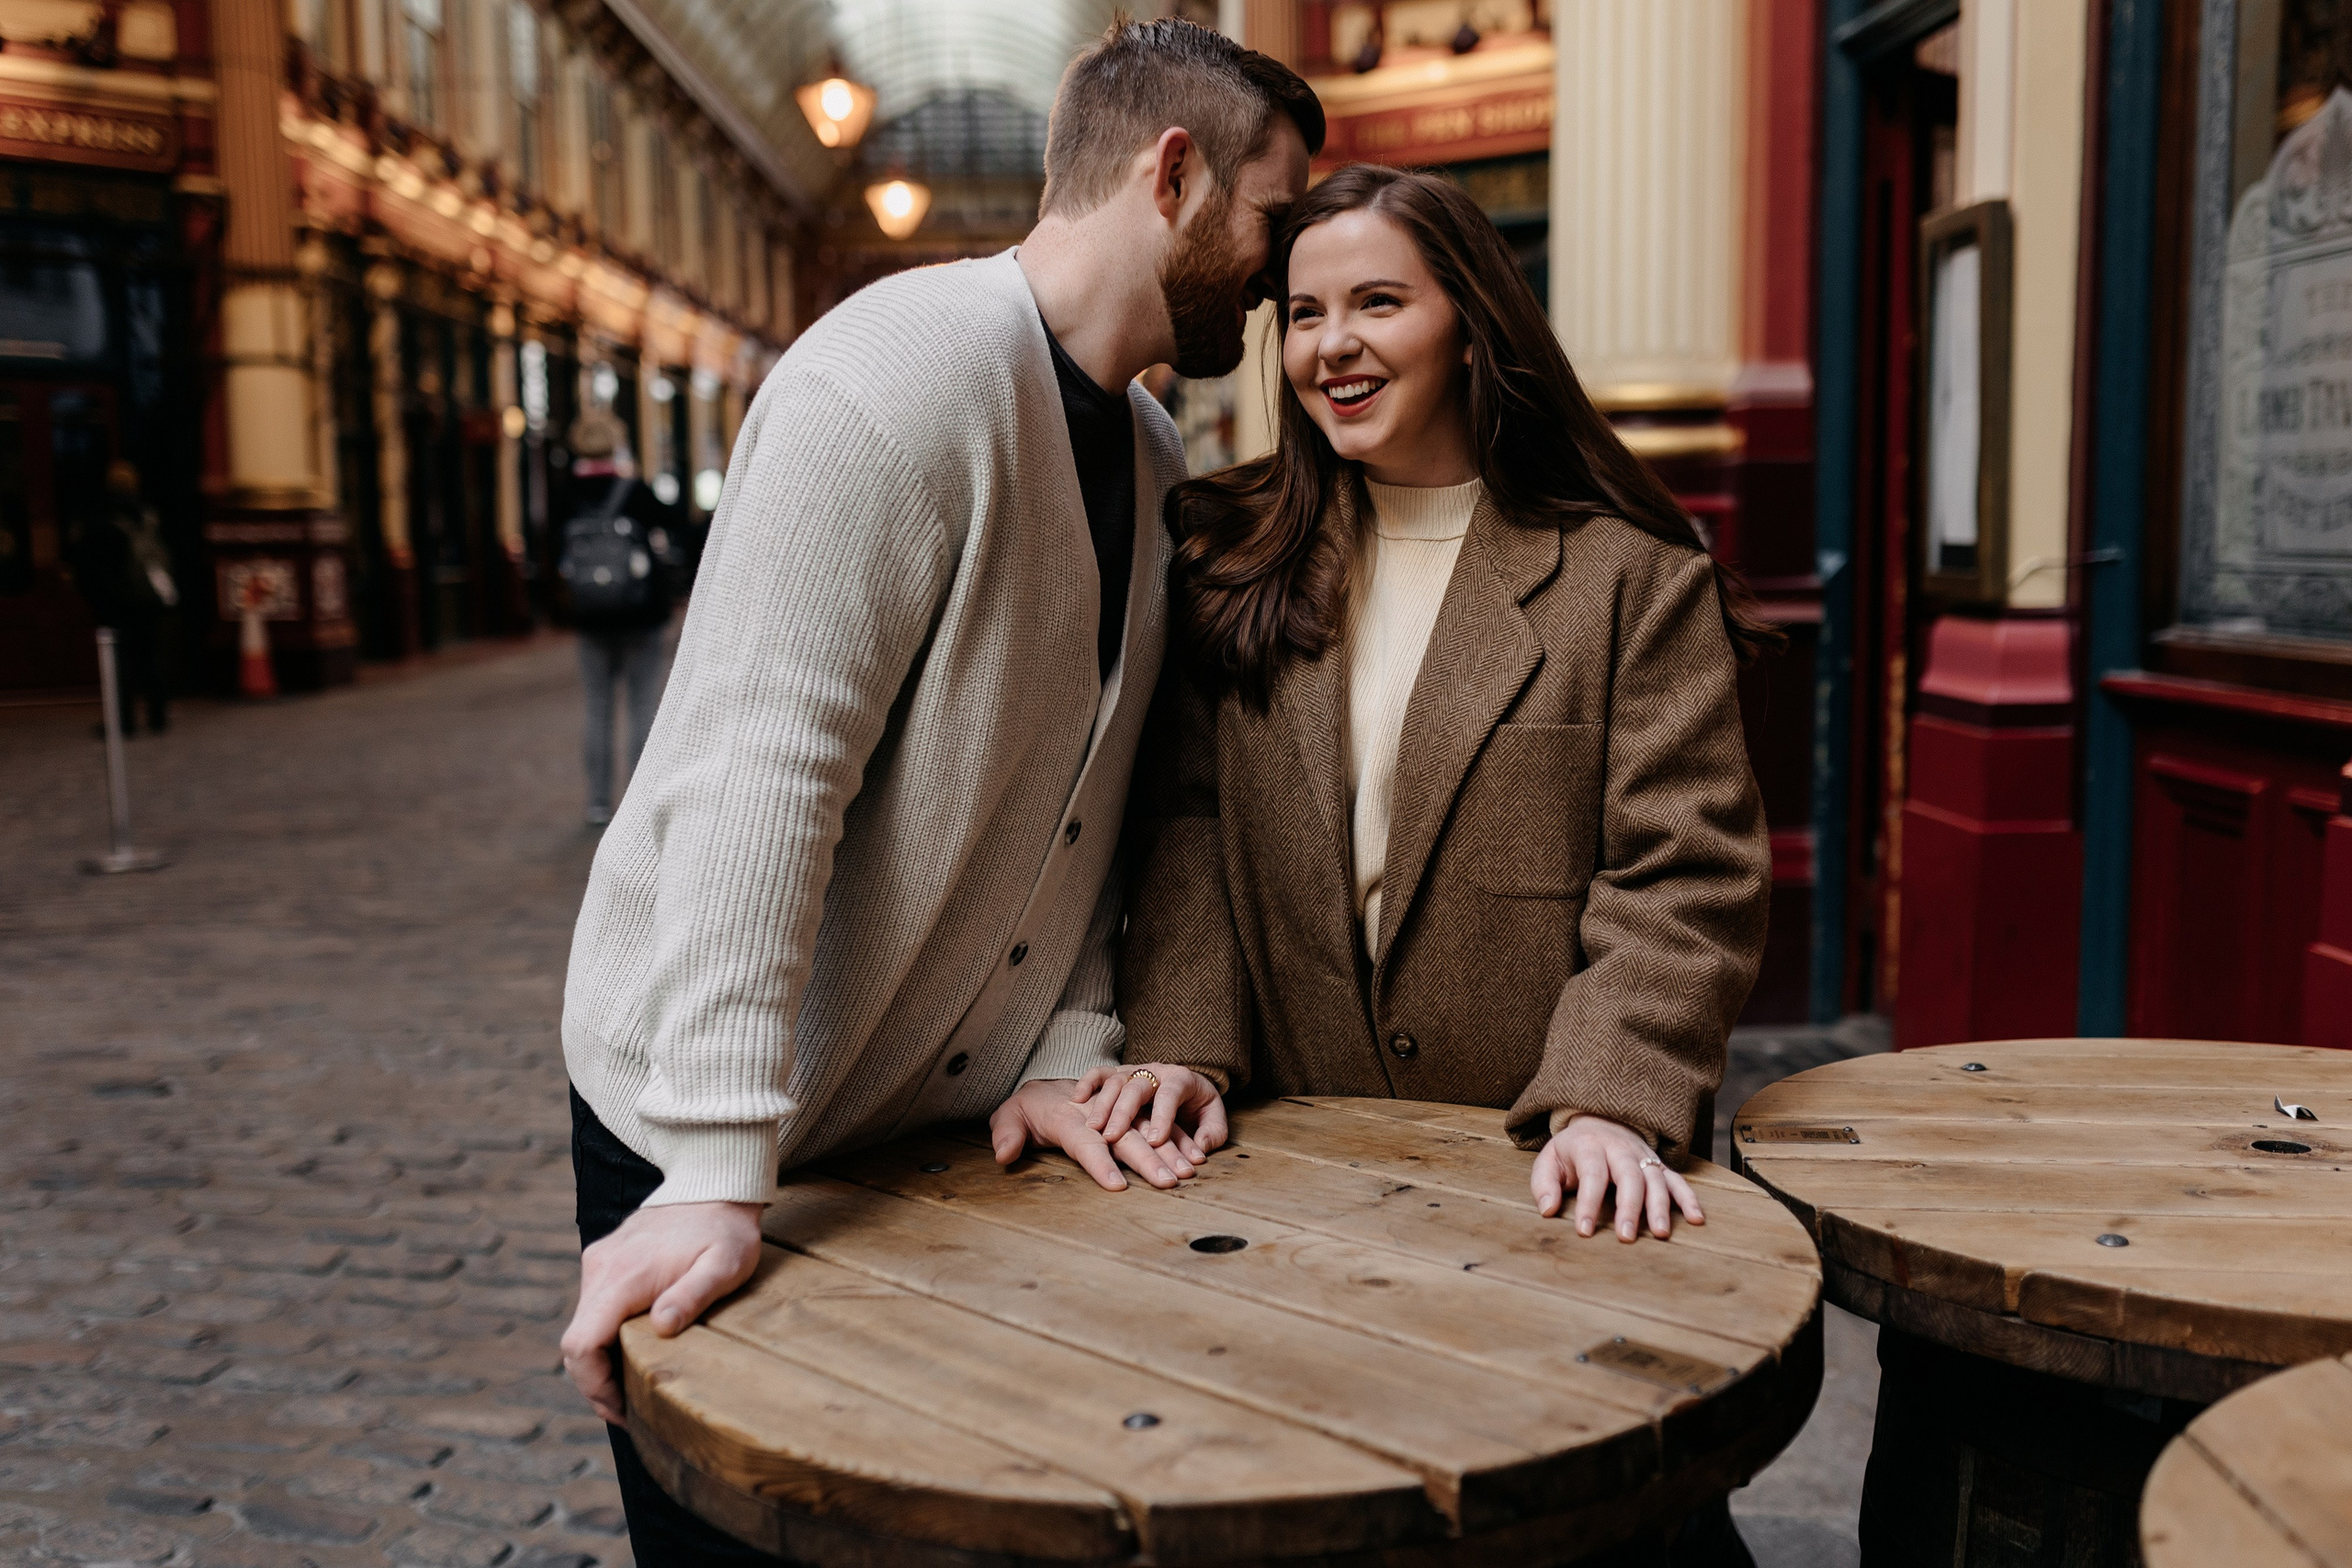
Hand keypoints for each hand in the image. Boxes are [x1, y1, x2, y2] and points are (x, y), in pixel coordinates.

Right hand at [560, 1199, 763, 1423]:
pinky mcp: (605, 1261)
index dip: (595, 1387)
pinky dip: (604, 1338)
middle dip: (596, 1384)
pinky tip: (632, 1352)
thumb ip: (693, 1295)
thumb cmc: (725, 1230)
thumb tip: (662, 1326)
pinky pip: (593, 1310)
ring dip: (599, 1362)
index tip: (623, 1410)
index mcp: (623, 1276)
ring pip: (582, 1328)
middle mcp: (600, 1269)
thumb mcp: (725, 1265)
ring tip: (633, 1388)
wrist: (714, 1184)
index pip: (581, 1344)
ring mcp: (599, 1263)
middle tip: (629, 1412)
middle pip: (575, 1344)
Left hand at [988, 1078, 1194, 1191]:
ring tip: (1190, 1171)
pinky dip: (1177, 1136)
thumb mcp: (1009, 1115)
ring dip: (1170, 1148)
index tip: (1117, 1185)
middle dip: (1149, 1159)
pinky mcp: (1132, 1109)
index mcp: (1067, 1117)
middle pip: (1127, 1136)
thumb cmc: (1029, 1106)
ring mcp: (1118, 1108)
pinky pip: (1159, 1121)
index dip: (1100, 1164)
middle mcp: (1098, 1111)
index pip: (1085, 1144)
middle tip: (1169, 1183)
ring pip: (1149, 1127)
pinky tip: (1195, 1154)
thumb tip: (1003, 1155)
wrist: (1049, 1085)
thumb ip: (1006, 1133)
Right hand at [1078, 1063, 1226, 1165]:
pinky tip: (1078, 1098)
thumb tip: (1201, 1149)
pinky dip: (1088, 1081)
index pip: (1170, 1094)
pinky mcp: (1118, 1074)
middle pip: (1137, 1086)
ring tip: (1093, 1128)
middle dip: (1124, 1112)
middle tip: (1112, 1137)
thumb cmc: (1198, 1104)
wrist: (1186, 1084)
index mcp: (1181, 1079)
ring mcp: (1134, 1071)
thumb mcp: (1214, 1117)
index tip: (1155, 1141)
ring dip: (1103, 1104)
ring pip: (1115, 1081)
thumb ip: (1213, 1133)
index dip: (1163, 1116)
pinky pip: (1099, 1072)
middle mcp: (1155, 1072)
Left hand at [1531, 1113, 1704, 1240]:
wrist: (1599, 1120)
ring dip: (1659, 1206)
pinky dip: (1689, 1198)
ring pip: (1655, 1179)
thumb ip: (1544, 1184)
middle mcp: (1620, 1150)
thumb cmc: (1572, 1151)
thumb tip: (1548, 1210)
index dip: (1588, 1202)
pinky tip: (1697, 1219)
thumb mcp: (1549, 1160)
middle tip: (1627, 1236)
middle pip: (1629, 1177)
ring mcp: (1643, 1156)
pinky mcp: (1659, 1165)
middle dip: (1629, 1207)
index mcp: (1590, 1147)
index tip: (1584, 1231)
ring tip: (1660, 1233)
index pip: (1592, 1175)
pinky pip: (1677, 1180)